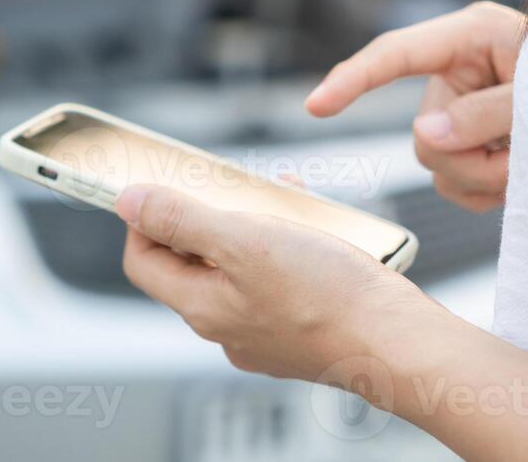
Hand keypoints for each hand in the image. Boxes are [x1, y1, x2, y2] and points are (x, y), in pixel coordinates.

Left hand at [116, 181, 527, 461]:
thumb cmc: (328, 296)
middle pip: (193, 261)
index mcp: (203, 308)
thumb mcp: (244, 240)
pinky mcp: (302, 328)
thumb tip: (129, 201)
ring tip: (278, 195)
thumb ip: (182, 219)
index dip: (145, 219)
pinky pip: (279, 277)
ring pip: (241, 265)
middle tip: (230, 185)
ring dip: (254, 223)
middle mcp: (228, 326)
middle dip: (209, 214)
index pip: (144, 261)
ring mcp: (266, 331)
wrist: (399, 342)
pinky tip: (313, 220)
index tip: (163, 186)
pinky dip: (288, 243)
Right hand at [305, 2, 527, 212]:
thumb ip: (486, 114)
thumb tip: (426, 138)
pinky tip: (520, 175)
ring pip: (439, 166)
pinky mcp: (470, 142)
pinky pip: (456, 184)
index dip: (353, 80)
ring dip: (486, 178)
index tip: (316, 107)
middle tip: (524, 162)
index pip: (395, 55)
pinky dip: (487, 190)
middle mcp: (455, 71)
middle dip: (472, 161)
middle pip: (426, 136)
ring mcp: (460, 109)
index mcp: (467, 37)